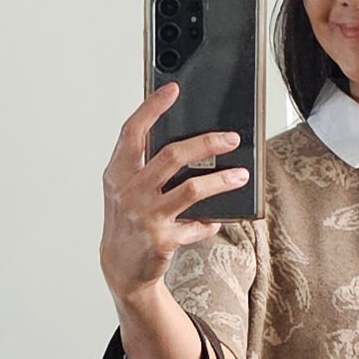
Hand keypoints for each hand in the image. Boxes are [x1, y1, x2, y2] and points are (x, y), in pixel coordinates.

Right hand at [99, 81, 249, 299]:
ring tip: (241, 175)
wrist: (121, 269)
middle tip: (230, 137)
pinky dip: (209, 221)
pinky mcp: (162, 240)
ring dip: (221, 181)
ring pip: (192, 190)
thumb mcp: (124, 191)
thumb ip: (143, 168)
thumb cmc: (127, 224)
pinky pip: (197, 225)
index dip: (152, 108)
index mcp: (117, 173)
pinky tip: (216, 218)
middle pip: (172, 156)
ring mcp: (146, 216)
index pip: (133, 132)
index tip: (173, 90)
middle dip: (205, 143)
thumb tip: (184, 146)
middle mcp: (129, 192)